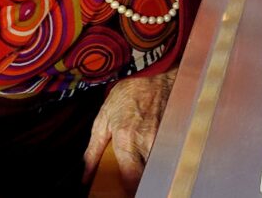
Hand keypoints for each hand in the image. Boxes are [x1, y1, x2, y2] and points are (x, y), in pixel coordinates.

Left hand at [82, 70, 175, 191]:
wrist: (157, 75)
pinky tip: (159, 157)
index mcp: (126, 140)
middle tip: (135, 183)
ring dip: (153, 172)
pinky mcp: (176, 135)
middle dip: (142, 183)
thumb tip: (84, 176)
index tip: (125, 192)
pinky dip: (164, 161)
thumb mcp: (102, 120)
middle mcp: (148, 141)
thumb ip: (92, 151)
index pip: (131, 179)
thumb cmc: (129, 95)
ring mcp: (165, 138)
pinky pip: (170, 156)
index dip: (129, 191)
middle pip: (148, 177)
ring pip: (160, 168)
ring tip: (146, 170)